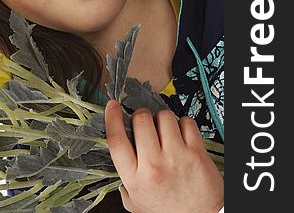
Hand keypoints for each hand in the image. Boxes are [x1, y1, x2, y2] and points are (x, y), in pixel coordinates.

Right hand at [105, 100, 223, 212]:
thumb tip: (118, 154)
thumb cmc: (168, 210)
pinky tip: (182, 136)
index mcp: (134, 178)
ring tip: (166, 132)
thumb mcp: (136, 202)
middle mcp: (153, 166)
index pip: (116, 140)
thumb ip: (124, 182)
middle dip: (142, 116)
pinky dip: (184, 124)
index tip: (112, 105)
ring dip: (163, 120)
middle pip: (140, 120)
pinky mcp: (196, 153)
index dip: (112, 117)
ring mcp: (175, 158)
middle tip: (147, 124)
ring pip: (163, 116)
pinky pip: (186, 122)